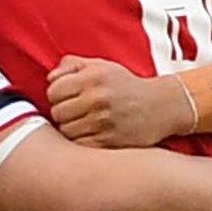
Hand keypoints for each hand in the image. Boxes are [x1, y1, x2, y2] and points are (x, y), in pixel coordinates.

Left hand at [47, 56, 192, 147]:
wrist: (162, 105)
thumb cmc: (124, 85)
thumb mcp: (101, 66)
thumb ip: (71, 65)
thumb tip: (50, 78)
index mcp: (93, 77)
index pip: (53, 91)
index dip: (58, 95)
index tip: (68, 97)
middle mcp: (98, 98)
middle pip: (57, 113)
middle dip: (64, 112)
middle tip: (78, 111)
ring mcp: (103, 121)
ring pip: (66, 130)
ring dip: (72, 128)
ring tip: (86, 122)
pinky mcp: (109, 140)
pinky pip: (79, 144)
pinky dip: (82, 141)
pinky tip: (92, 133)